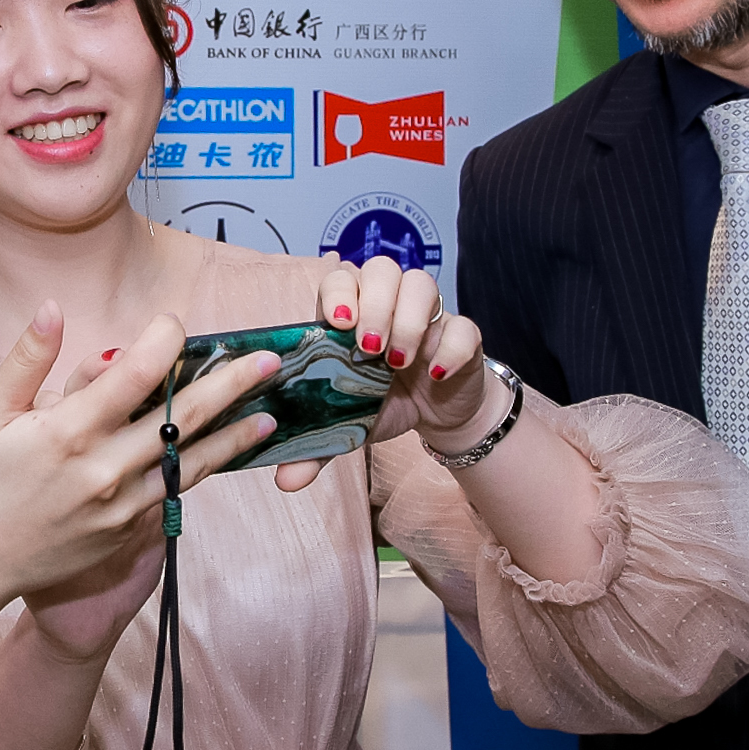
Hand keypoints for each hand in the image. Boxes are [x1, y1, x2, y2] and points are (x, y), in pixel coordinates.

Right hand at [0, 302, 280, 613]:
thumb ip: (27, 359)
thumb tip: (53, 307)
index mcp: (65, 431)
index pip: (132, 375)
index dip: (162, 343)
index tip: (175, 323)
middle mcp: (100, 468)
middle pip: (178, 418)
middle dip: (228, 386)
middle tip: (268, 361)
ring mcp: (117, 504)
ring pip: (188, 461)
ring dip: (232, 435)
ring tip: (269, 413)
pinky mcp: (123, 529)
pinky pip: (173, 491)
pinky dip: (205, 468)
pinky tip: (228, 452)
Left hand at [272, 256, 495, 491]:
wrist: (437, 415)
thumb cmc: (385, 403)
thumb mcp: (348, 425)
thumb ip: (316, 445)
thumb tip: (285, 481)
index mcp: (354, 313)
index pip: (341, 278)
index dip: (339, 293)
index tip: (338, 324)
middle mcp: (390, 303)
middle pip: (381, 269)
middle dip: (373, 304)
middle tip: (369, 350)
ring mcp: (429, 315)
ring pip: (421, 283)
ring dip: (407, 320)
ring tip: (398, 362)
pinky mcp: (463, 334)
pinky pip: (463, 325)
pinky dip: (449, 347)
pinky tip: (436, 374)